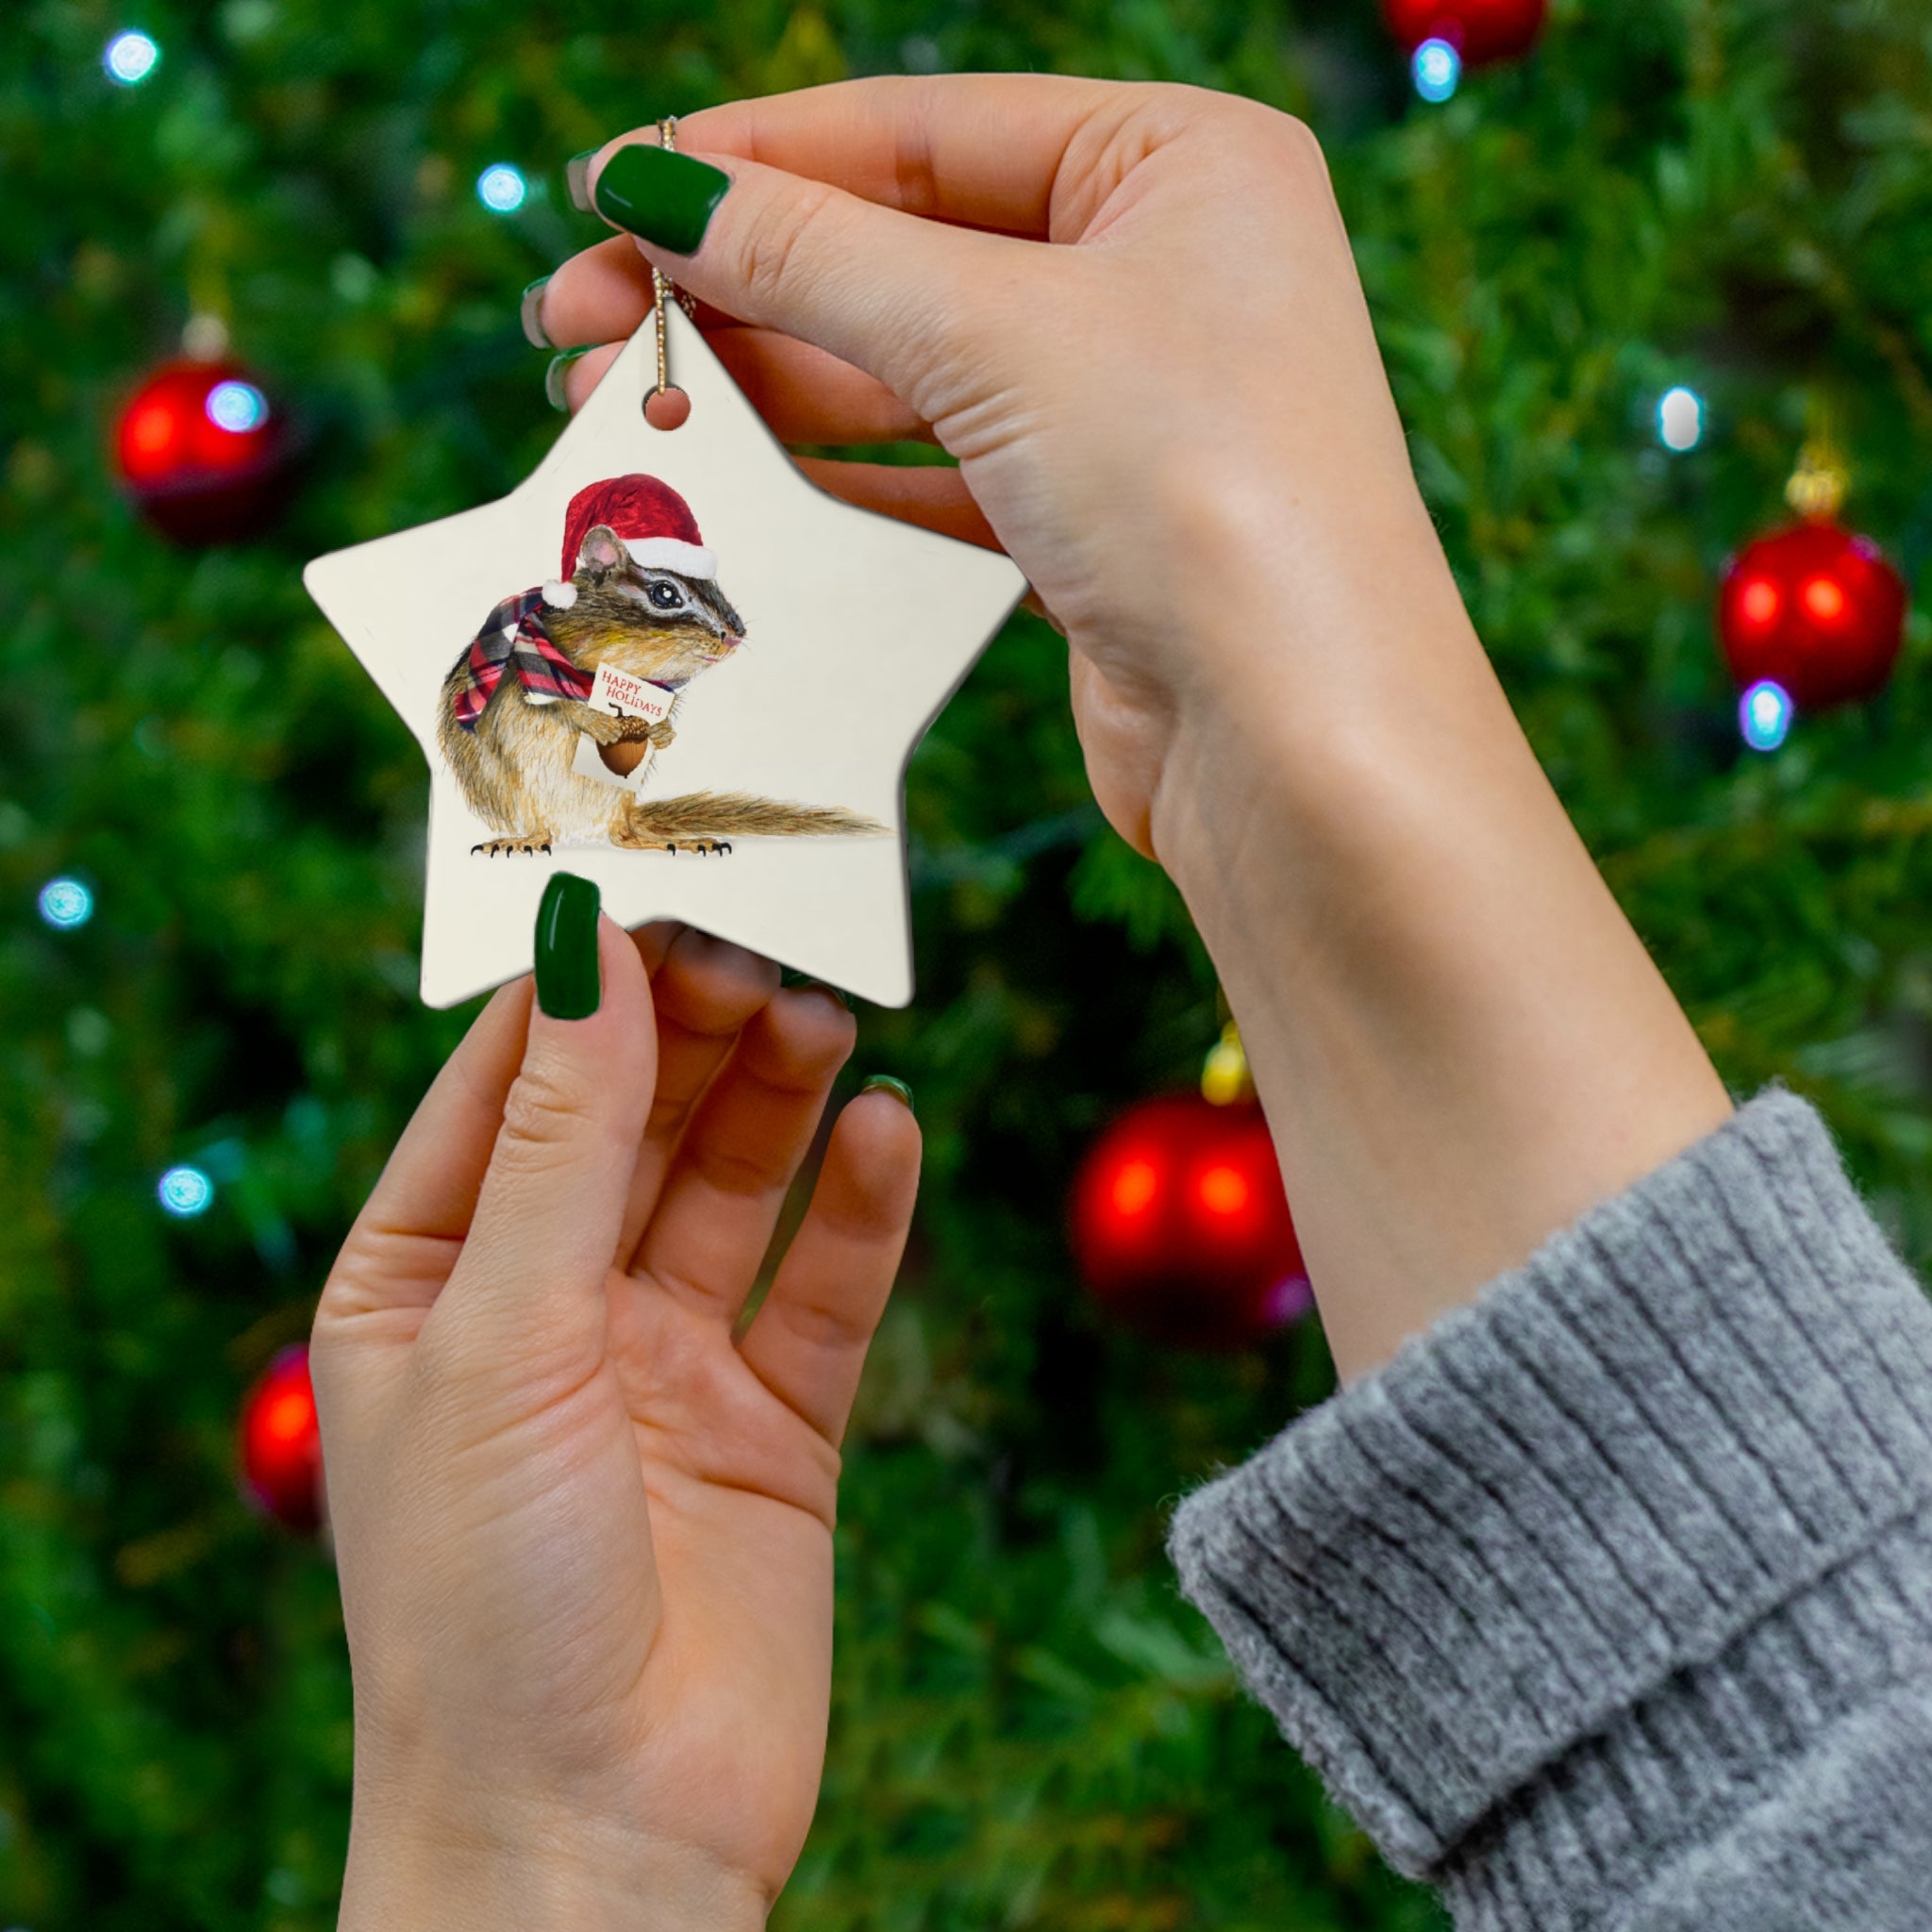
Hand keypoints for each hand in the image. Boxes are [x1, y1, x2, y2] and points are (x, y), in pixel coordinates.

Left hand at [311, 919, 918, 1927]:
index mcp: (425, 1283)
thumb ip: (558, 1143)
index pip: (504, 1088)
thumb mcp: (499, 1339)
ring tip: (826, 1016)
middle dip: (691, 1032)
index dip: (577, 988)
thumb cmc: (484, 1604)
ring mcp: (664, 1368)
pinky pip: (824, 1290)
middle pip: (631, 1122)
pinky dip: (861, 1209)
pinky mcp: (774, 1429)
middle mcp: (544, 1311)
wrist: (595, 1843)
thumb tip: (587, 952)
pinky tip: (891, 1131)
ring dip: (779, 1098)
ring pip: (732, 1186)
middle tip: (763, 946)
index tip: (651, 887)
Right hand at [536, 75, 1448, 860]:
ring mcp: (1132, 405)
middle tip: (576, 318)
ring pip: (910, 370)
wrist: (1299, 743)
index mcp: (1181, 162)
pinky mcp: (1098, 527)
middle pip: (904, 249)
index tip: (608, 190)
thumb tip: (655, 188)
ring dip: (766, 386)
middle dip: (738, 284)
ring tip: (622, 401)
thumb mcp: (993, 333)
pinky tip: (732, 483)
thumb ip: (815, 254)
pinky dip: (834, 478)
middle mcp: (1165, 270)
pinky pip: (938, 475)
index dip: (753, 159)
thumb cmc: (1199, 491)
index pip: (922, 130)